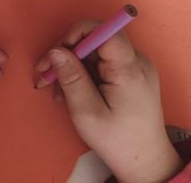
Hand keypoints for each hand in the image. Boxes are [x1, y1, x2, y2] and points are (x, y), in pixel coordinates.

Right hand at [34, 22, 181, 182]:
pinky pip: (102, 63)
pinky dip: (84, 74)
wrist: (144, 159)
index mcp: (128, 69)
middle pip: (95, 41)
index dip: (77, 35)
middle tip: (45, 78)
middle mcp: (136, 61)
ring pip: (95, 53)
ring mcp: (135, 67)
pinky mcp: (131, 74)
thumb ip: (72, 78)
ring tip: (58, 92)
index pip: (104, 31)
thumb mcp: (86, 112)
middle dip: (67, 56)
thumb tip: (55, 50)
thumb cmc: (116, 139)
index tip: (57, 55)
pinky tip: (72, 92)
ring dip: (73, 67)